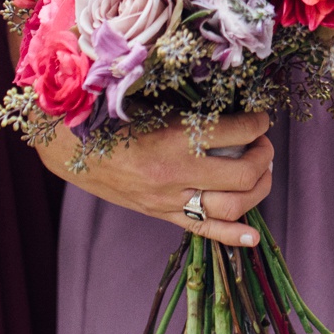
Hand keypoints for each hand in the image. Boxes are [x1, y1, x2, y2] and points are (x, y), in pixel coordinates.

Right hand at [44, 111, 274, 248]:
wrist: (71, 148)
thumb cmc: (111, 116)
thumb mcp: (151, 100)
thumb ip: (187, 103)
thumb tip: (228, 96)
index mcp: (174, 138)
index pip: (236, 131)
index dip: (258, 122)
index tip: (262, 116)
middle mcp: (175, 173)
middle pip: (241, 174)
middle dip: (262, 158)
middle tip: (263, 145)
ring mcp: (169, 199)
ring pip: (230, 207)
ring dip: (257, 190)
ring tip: (261, 174)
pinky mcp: (161, 214)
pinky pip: (202, 230)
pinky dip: (231, 235)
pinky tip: (252, 237)